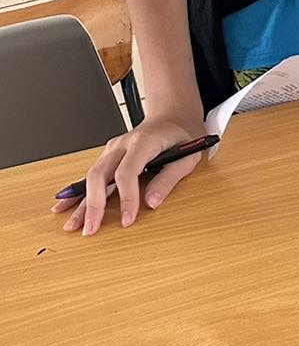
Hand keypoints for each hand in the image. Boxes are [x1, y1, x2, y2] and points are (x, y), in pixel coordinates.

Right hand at [56, 107, 206, 235]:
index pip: (127, 172)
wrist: (173, 116)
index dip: (126, 198)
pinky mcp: (109, 155)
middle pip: (100, 173)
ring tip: (72, 225)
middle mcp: (123, 144)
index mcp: (143, 142)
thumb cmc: (183, 135)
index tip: (127, 221)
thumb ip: (169, 179)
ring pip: (91, 175)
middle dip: (93, 204)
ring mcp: (113, 148)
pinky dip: (77, 191)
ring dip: (81, 201)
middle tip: (91, 229)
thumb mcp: (188, 156)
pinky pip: (92, 174)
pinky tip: (64, 205)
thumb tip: (152, 203)